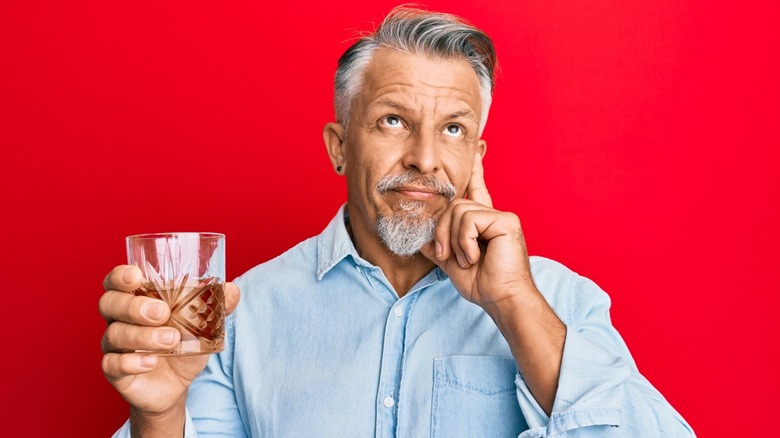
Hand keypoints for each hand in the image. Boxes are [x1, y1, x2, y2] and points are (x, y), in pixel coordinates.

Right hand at [99, 265, 239, 423]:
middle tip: (162, 313)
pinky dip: (132, 362)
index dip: (120, 276)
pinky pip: (112, 364)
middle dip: (134, 306)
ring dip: (143, 335)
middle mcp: (119, 319)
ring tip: (171, 340)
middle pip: (109, 303)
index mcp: (136, 299)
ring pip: (115, 334)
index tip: (136, 277)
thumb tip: (232, 290)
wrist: (177, 384)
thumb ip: (216, 305)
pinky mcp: (115, 371)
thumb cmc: (183, 343)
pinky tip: (151, 362)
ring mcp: (114, 346)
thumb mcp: (202, 323)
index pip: (116, 281)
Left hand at [420, 153, 534, 309]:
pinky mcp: (506, 221)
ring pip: (459, 212)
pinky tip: (475, 256)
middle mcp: (493, 215)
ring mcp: (501, 217)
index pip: (477, 190)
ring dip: (454, 240)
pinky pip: (470, 220)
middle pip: (454, 205)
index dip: (476, 170)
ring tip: (468, 259)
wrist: (501, 299)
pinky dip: (465, 242)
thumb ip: (438, 247)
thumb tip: (421, 238)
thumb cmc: (482, 284)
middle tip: (446, 255)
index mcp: (483, 223)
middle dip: (442, 232)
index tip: (478, 148)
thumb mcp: (452, 263)